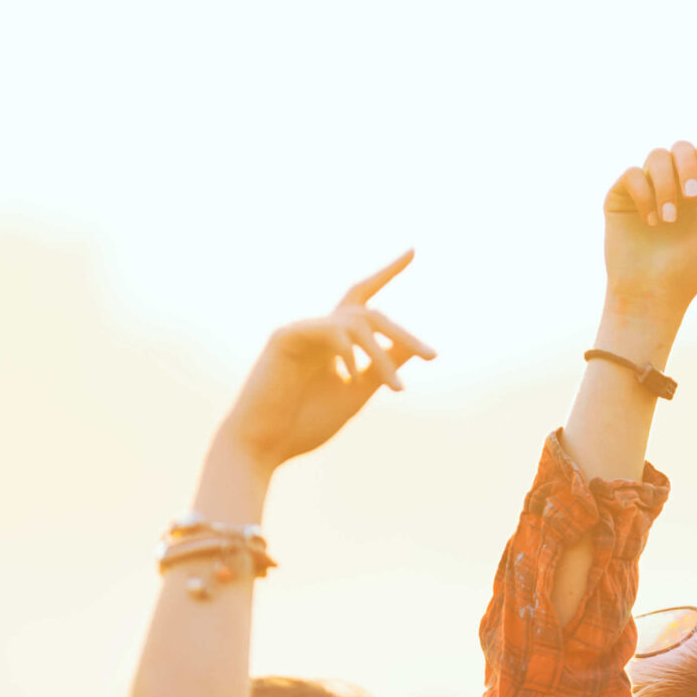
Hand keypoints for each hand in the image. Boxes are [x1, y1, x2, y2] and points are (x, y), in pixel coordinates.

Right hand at [211, 252, 433, 475]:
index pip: (363, 299)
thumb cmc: (305, 422)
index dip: (387, 273)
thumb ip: (382, 367)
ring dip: (382, 355)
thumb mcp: (357, 394)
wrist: (264, 446)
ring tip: (396, 388)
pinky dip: (348, 350)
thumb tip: (414, 346)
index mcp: (334, 342)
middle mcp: (318, 330)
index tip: (412, 250)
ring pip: (356, 324)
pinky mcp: (285, 336)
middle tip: (432, 356)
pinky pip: (330, 331)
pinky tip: (350, 376)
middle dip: (403, 333)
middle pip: (370, 313)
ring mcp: (301, 331)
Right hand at [602, 136, 696, 326]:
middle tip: (693, 197)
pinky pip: (633, 174)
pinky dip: (645, 195)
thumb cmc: (688, 270)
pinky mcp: (621, 195)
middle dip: (690, 166)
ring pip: (657, 156)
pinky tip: (650, 223)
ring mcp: (647, 187)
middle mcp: (674, 184)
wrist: (651, 296)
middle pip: (682, 148)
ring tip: (669, 220)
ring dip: (667, 185)